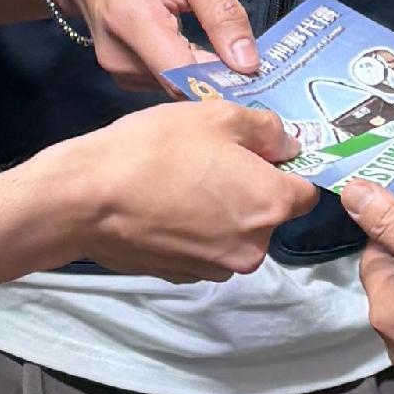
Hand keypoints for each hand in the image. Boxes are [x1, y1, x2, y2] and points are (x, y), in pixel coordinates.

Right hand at [34, 0, 257, 89]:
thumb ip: (221, 12)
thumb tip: (248, 64)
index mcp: (133, 20)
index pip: (185, 77)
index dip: (225, 82)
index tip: (260, 74)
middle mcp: (117, 55)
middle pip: (182, 87)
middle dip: (220, 78)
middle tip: (253, 60)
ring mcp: (116, 68)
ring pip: (176, 88)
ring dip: (204, 74)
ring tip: (222, 46)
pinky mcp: (121, 73)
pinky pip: (165, 81)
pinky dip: (187, 69)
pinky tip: (196, 48)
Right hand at [36, 98, 311, 281]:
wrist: (87, 199)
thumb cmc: (156, 149)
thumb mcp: (218, 116)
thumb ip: (266, 129)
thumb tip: (289, 144)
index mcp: (270, 205)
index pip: (306, 190)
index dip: (287, 168)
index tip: (261, 153)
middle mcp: (253, 247)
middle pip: (268, 214)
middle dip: (249, 189)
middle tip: (210, 160)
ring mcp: (216, 267)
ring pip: (235, 233)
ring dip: (221, 212)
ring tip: (181, 182)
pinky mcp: (182, 277)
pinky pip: (203, 248)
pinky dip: (193, 231)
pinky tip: (163, 206)